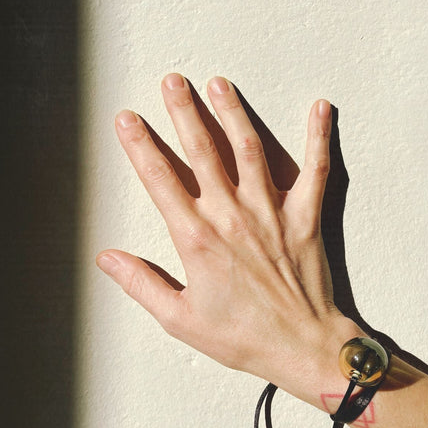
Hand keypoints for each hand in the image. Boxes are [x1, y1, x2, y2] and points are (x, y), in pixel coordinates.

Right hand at [96, 74, 358, 401]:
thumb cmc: (241, 337)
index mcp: (197, 238)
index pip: (161, 180)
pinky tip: (320, 108)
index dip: (140, 146)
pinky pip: (315, 170)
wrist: (301, 346)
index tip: (127, 119)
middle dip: (184, 112)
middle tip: (172, 80)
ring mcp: (271, 212)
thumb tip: (107, 258)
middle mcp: (232, 215)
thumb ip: (141, 283)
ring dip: (233, 113)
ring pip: (249, 150)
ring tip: (219, 84)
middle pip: (203, 152)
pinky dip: (318, 137)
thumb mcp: (180, 318)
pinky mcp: (305, 217)